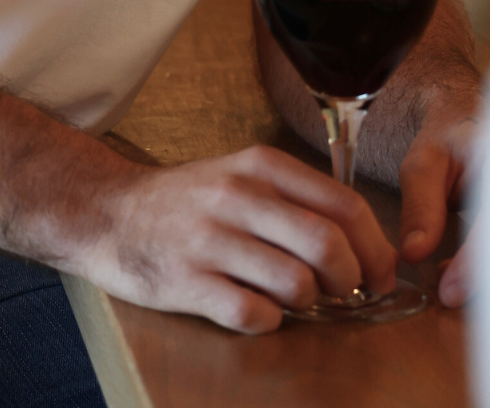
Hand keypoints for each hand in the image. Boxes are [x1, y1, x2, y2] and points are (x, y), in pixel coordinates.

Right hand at [89, 144, 398, 333]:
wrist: (110, 213)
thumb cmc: (188, 201)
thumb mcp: (241, 176)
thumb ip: (295, 199)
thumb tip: (360, 242)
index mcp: (260, 167)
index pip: (344, 205)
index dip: (376, 248)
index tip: (379, 273)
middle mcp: (237, 196)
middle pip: (326, 244)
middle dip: (349, 279)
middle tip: (343, 293)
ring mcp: (211, 239)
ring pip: (295, 283)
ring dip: (307, 303)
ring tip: (294, 299)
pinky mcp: (188, 281)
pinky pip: (254, 315)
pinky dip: (267, 322)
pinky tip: (255, 309)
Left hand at [397, 106, 479, 305]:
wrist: (472, 123)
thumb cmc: (450, 140)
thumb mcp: (425, 162)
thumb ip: (420, 204)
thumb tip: (414, 253)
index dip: (474, 264)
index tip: (449, 289)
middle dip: (482, 278)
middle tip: (449, 292)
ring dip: (489, 280)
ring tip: (452, 281)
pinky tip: (467, 274)